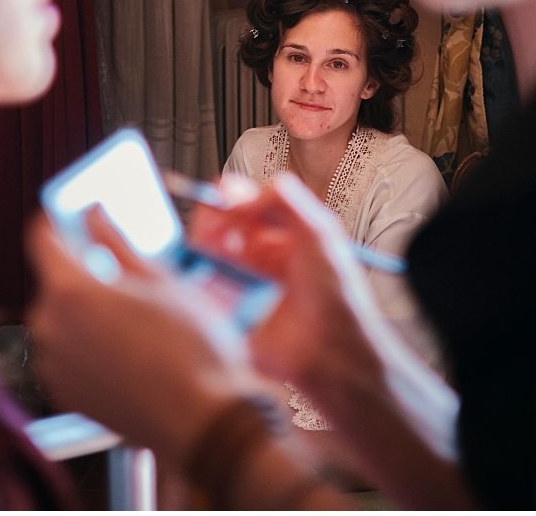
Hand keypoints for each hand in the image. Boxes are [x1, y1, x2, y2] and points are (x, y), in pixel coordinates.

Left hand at [26, 209, 263, 460]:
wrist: (204, 422)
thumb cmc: (192, 350)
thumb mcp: (162, 280)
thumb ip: (117, 243)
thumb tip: (95, 215)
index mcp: (70, 292)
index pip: (42, 239)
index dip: (58, 220)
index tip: (73, 215)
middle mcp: (50, 329)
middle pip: (54, 283)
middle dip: (82, 273)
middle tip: (123, 274)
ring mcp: (54, 366)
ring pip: (60, 321)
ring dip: (85, 313)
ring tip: (135, 320)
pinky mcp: (65, 396)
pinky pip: (67, 355)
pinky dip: (87, 346)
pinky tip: (129, 350)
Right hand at [188, 173, 388, 393]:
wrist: (332, 347)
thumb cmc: (336, 296)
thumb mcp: (320, 232)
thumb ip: (286, 200)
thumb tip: (243, 189)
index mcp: (279, 235)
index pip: (245, 204)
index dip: (232, 196)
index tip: (225, 195)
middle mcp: (256, 257)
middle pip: (218, 224)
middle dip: (213, 218)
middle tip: (216, 223)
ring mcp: (239, 283)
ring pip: (204, 251)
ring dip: (206, 244)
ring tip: (218, 250)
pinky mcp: (226, 308)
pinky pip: (201, 284)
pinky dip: (199, 274)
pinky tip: (212, 273)